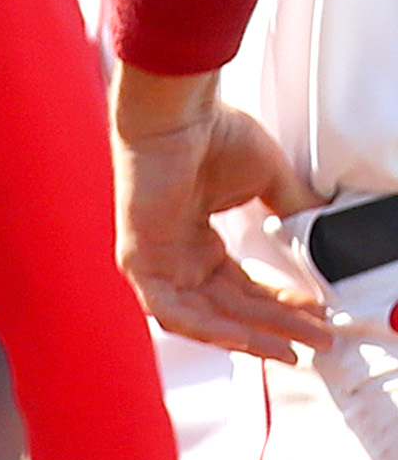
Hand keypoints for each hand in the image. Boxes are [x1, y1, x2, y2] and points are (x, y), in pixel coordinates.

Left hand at [114, 72, 329, 359]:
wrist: (178, 112)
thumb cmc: (211, 132)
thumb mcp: (266, 181)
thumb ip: (290, 212)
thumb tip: (322, 233)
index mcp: (197, 238)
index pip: (242, 288)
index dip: (282, 306)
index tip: (317, 315)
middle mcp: (176, 253)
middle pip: (230, 308)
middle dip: (277, 326)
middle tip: (317, 339)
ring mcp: (154, 259)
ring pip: (204, 318)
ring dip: (250, 335)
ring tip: (290, 347)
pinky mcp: (138, 260)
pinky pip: (171, 311)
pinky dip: (209, 329)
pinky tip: (247, 338)